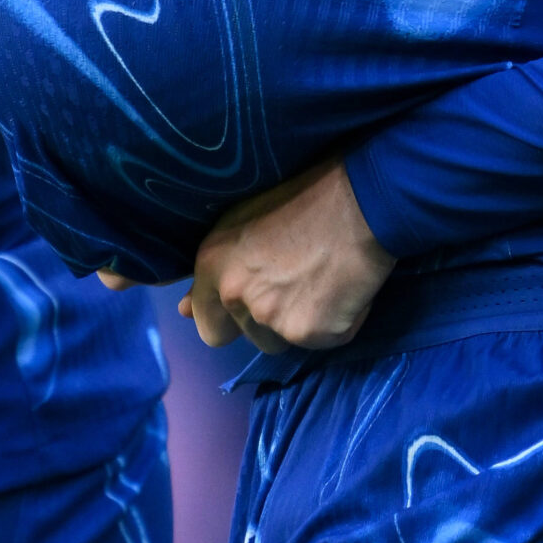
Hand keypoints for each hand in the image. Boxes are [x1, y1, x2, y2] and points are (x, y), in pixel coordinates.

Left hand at [181, 159, 395, 354]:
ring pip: (279, 342)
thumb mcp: (244, 222)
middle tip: (289, 288)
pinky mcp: (311, 334)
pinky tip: (340, 291)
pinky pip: (318, 341)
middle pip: (244, 336)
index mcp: (213, 265)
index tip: (250, 298)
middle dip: (261, 323)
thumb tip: (184, 310)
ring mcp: (272, 319)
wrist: (359, 203)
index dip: (226, 315)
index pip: (205, 322)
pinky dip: (330, 325)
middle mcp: (236, 296)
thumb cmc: (302, 200)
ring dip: (294, 324)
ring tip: (316, 283)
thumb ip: (214, 272)